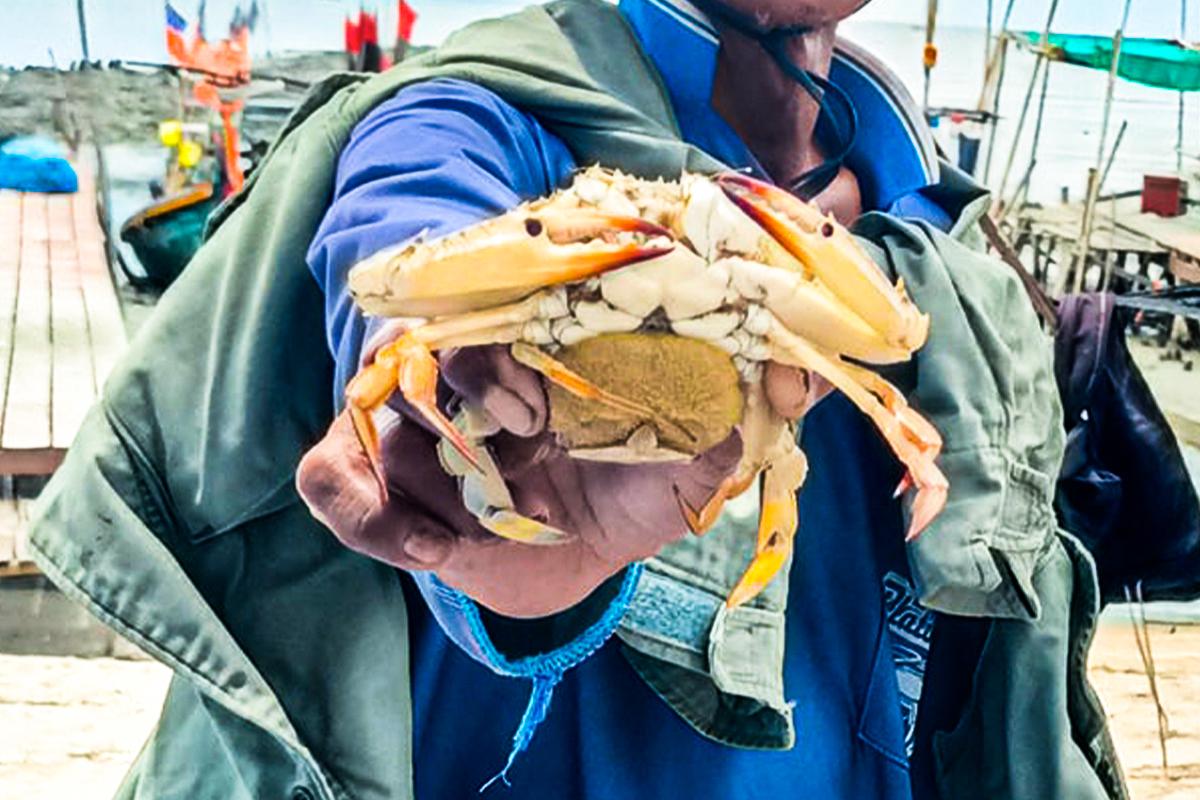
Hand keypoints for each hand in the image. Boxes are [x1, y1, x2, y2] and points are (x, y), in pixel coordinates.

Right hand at [297, 342, 821, 618]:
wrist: (575, 548)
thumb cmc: (630, 485)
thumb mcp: (688, 461)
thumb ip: (736, 420)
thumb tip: (797, 375)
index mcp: (534, 349)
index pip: (499, 309)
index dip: (513, 350)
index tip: (547, 407)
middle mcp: (465, 370)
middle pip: (426, 345)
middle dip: (469, 385)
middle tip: (527, 433)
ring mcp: (413, 423)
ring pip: (372, 412)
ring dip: (416, 471)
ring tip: (464, 533)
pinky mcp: (375, 479)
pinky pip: (329, 480)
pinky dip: (366, 513)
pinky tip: (429, 552)